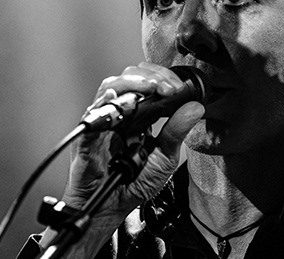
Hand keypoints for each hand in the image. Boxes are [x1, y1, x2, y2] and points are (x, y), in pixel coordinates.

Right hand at [60, 63, 204, 226]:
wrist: (114, 208)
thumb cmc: (135, 183)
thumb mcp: (165, 157)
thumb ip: (177, 131)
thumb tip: (195, 107)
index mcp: (139, 116)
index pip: (147, 83)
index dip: (162, 78)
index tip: (178, 87)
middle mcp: (120, 115)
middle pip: (129, 78)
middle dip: (150, 76)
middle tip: (168, 87)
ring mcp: (103, 123)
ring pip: (110, 88)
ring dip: (132, 83)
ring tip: (150, 87)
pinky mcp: (88, 137)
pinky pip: (91, 116)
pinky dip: (102, 103)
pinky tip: (114, 98)